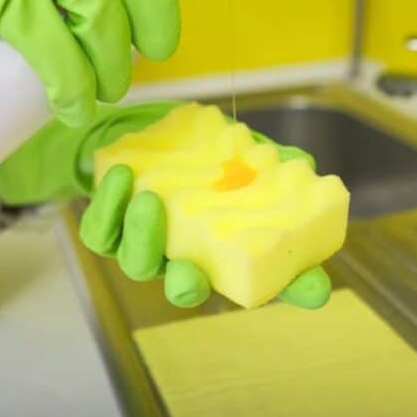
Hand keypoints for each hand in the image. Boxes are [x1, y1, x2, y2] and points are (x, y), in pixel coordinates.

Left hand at [78, 163, 331, 309]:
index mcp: (225, 247)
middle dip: (186, 285)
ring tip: (147, 200)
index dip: (293, 288)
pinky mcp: (109, 226)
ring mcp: (145, 245)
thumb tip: (304, 168)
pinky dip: (108, 208)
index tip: (314, 289)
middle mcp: (186, 256)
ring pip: (138, 264)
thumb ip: (272, 165)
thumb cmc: (204, 150)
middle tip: (188, 271)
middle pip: (187, 288)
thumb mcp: (244, 153)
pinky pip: (102, 233)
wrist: (145, 128)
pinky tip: (120, 177)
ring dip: (142, 237)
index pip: (268, 275)